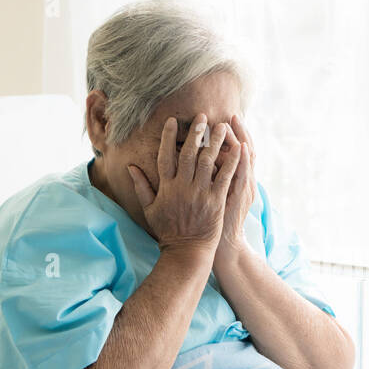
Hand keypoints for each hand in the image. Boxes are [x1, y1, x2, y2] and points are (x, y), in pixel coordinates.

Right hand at [128, 114, 241, 254]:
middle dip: (196, 133)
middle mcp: (182, 186)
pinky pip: (225, 176)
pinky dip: (232, 161)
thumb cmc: (167, 230)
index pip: (166, 155)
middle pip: (189, 153)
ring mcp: (200, 193)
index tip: (173, 121)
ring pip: (208, 161)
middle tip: (202, 116)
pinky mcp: (216, 200)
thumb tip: (130, 166)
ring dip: (215, 142)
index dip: (169, 137)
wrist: (186, 251)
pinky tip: (238, 148)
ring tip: (222, 126)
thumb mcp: (149, 208)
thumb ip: (141, 186)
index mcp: (166, 186)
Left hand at [214, 114, 256, 265]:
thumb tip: (202, 160)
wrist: (224, 245)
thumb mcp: (217, 197)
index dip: (233, 135)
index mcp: (233, 179)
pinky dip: (242, 161)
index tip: (228, 118)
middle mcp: (241, 181)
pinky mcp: (237, 197)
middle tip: (231, 115)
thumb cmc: (214, 222)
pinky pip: (241, 176)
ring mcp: (241, 188)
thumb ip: (213, 177)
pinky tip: (241, 147)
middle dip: (237, 132)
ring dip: (238, 140)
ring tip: (233, 124)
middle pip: (241, 150)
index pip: (235, 151)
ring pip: (243, 160)